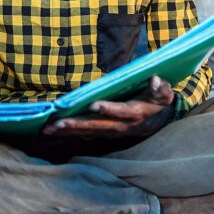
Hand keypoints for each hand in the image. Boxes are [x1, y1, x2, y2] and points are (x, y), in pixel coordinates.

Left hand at [42, 75, 174, 137]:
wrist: (157, 121)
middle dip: (78, 125)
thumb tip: (155, 79)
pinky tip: (52, 129)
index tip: (93, 105)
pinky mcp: (103, 132)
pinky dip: (69, 131)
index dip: (108, 109)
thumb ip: (161, 88)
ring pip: (88, 132)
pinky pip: (85, 133)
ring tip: (49, 128)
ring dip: (68, 130)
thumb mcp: (165, 94)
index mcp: (136, 113)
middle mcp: (122, 126)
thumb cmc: (158, 101)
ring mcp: (111, 130)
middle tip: (58, 123)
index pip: (121, 112)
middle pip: (98, 126)